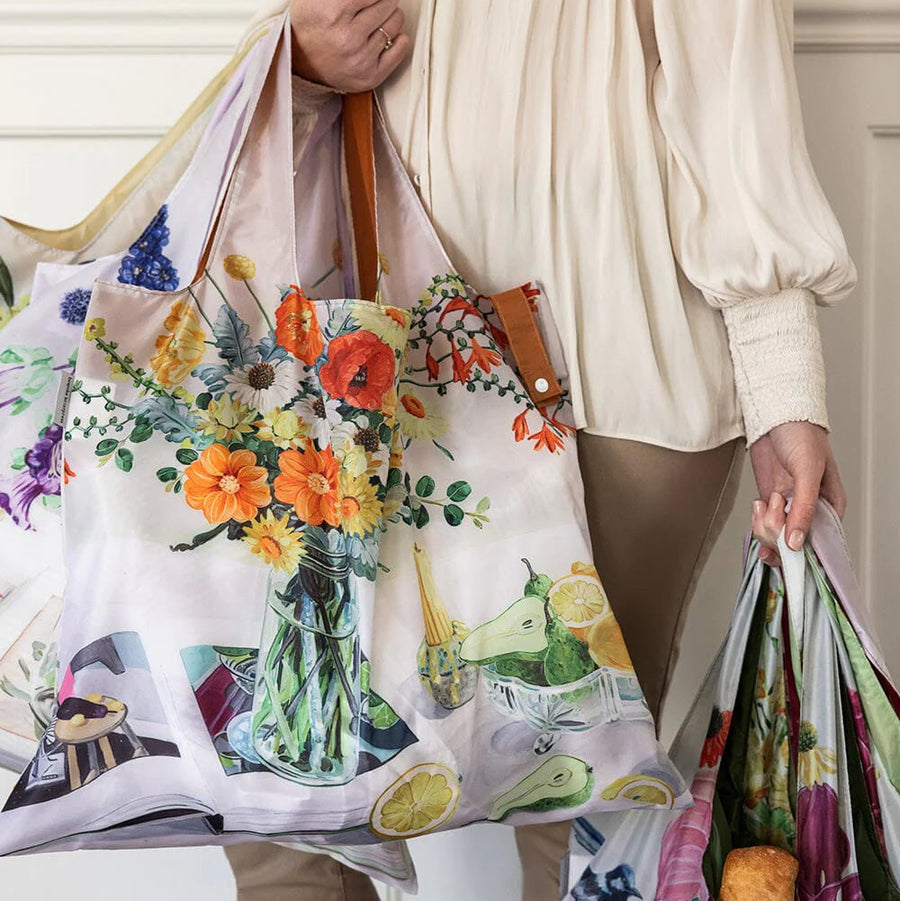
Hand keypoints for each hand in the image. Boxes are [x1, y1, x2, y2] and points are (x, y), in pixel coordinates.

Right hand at [289, 0, 411, 92]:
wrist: (300, 61)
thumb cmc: (311, 25)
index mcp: (335, 13)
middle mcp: (349, 38)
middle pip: (388, 4)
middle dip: (385, 0)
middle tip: (377, 3)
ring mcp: (361, 60)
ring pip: (395, 24)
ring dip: (392, 16)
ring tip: (380, 18)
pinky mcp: (370, 77)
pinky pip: (400, 50)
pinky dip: (400, 39)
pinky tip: (392, 35)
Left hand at [749, 421, 846, 565]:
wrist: (775, 416)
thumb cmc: (801, 435)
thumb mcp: (807, 472)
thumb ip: (804, 508)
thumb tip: (797, 543)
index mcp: (830, 505)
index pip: (821, 543)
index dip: (804, 551)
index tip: (789, 550)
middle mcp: (810, 510)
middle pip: (795, 544)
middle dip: (780, 536)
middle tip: (774, 516)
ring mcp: (788, 507)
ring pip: (776, 536)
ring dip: (766, 526)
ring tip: (766, 503)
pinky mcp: (769, 502)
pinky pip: (763, 524)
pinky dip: (757, 520)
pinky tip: (758, 504)